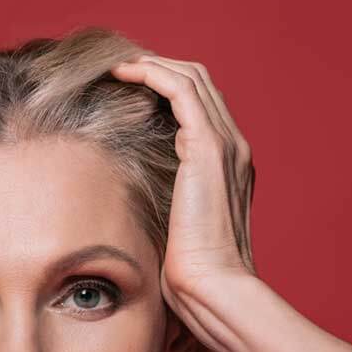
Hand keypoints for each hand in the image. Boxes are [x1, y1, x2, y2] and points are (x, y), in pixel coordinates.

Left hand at [108, 54, 259, 315]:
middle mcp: (234, 147)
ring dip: (152, 65)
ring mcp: (225, 144)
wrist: (213, 287)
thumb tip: (134, 202)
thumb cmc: (193, 273)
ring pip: (192, 77)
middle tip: (119, 70)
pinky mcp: (208, 147)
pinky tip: (122, 74)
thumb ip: (167, 204)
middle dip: (159, 68)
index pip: (202, 106)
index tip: (130, 88)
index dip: (167, 88)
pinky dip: (152, 73)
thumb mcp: (176, 228)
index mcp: (229, 165)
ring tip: (117, 67)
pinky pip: (180, 89)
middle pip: (200, 82)